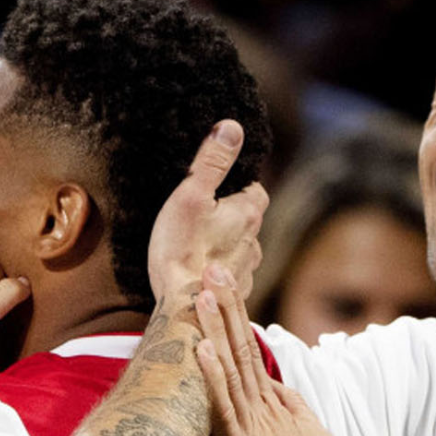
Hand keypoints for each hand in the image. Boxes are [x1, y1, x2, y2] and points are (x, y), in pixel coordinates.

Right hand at [147, 120, 267, 302]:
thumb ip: (211, 161)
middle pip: (249, 220)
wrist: (183, 307)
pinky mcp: (237, 295)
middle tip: (204, 218)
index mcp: (247, 213)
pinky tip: (203, 275)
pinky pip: (234, 278)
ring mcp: (247, 271)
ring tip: (201, 248)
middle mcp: (254, 242)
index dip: (238, 187)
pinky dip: (223, 274)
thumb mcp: (190, 196)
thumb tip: (232, 127)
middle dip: (233, 217)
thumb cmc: (180, 250)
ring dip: (228, 247)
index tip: (218, 190)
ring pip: (243, 250)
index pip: (254, 190)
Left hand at [195, 267, 351, 435]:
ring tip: (203, 291)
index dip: (238, 324)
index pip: (255, 359)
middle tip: (213, 269)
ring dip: (217, 328)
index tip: (223, 291)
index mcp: (284, 411)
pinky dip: (212, 378)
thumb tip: (283, 395)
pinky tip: (202, 349)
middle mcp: (270, 413)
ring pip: (233, 370)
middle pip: (245, 351)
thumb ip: (297, 419)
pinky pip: (224, 410)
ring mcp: (257, 431)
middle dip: (228, 309)